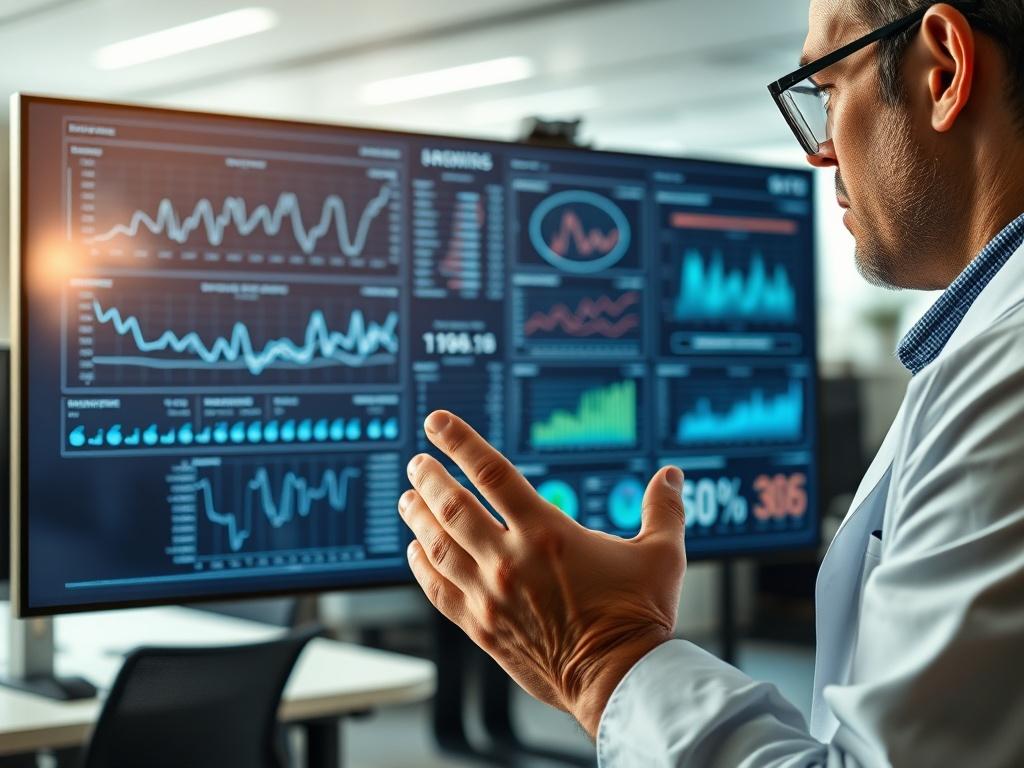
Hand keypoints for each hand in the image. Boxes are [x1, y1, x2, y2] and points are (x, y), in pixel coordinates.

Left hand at [400, 410, 686, 737]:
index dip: (460, 442)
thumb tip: (670, 475)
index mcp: (547, 533)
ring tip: (406, 498)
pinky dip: (421, 567)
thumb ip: (662, 509)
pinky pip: (439, 591)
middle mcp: (509, 560)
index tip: (437, 423)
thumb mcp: (661, 555)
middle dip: (430, 478)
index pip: (491, 473)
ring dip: (418, 518)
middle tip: (417, 462)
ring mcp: (490, 596)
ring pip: (438, 546)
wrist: (620, 681)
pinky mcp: (482, 628)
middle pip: (452, 506)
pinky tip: (413, 551)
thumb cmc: (640, 617)